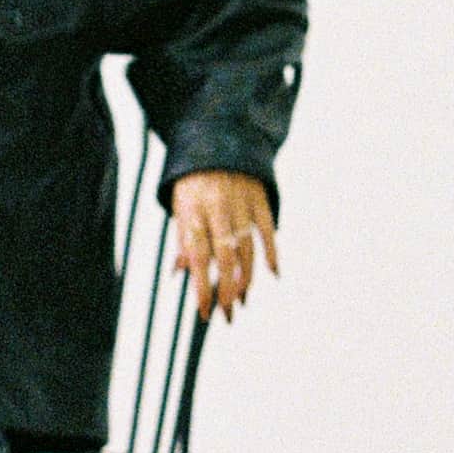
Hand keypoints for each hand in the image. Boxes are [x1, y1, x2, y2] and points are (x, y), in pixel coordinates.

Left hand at [170, 171, 278, 324]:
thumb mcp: (180, 204)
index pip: (198, 256)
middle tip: (228, 314)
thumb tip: (179, 272)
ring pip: (248, 247)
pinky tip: (273, 273)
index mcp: (193, 209)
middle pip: (225, 256)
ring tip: (243, 299)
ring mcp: (241, 202)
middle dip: (227, 289)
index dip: (201, 286)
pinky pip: (269, 229)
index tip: (204, 312)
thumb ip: (183, 237)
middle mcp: (218, 207)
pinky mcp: (260, 197)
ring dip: (247, 277)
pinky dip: (273, 252)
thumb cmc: (193, 180)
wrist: (217, 138)